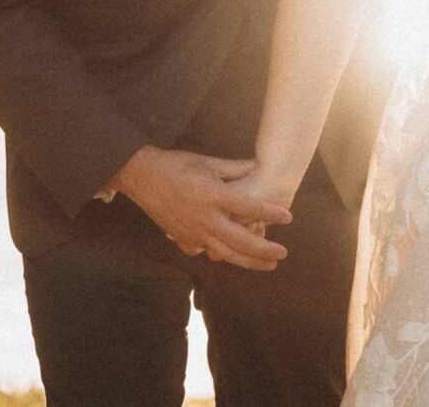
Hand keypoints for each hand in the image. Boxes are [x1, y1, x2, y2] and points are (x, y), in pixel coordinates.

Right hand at [110, 145, 292, 270]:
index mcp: (214, 195)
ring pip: (225, 253)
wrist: (141, 176)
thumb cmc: (176, 164)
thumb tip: (260, 166)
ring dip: (248, 261)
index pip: (250, 208)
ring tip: (268, 265)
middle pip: (241, 241)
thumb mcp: (208, 162)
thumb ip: (236, 169)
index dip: (271, 213)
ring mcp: (192, 231)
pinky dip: (222, 256)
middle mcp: (205, 218)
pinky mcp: (182, 238)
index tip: (288, 217)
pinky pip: (206, 252)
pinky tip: (234, 257)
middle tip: (283, 254)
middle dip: (264, 250)